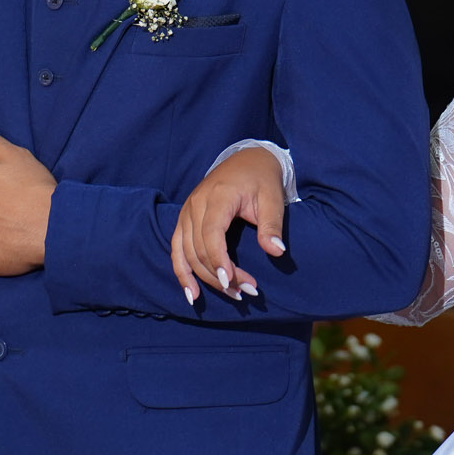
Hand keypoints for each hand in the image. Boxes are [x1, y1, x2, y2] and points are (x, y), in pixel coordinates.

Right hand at [171, 147, 286, 305]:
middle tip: (245, 292)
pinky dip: (182, 273)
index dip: (218, 260)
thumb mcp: (272, 199)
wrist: (247, 160)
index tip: (231, 281)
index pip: (211, 234)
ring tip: (231, 294)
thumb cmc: (261, 179)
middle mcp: (196, 204)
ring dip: (205, 278)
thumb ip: (272, 225)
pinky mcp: (185, 220)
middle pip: (199, 248)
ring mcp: (187, 212)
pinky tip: (192, 294)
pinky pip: (177, 250)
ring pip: (186, 253)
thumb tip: (277, 251)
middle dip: (220, 275)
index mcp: (218, 196)